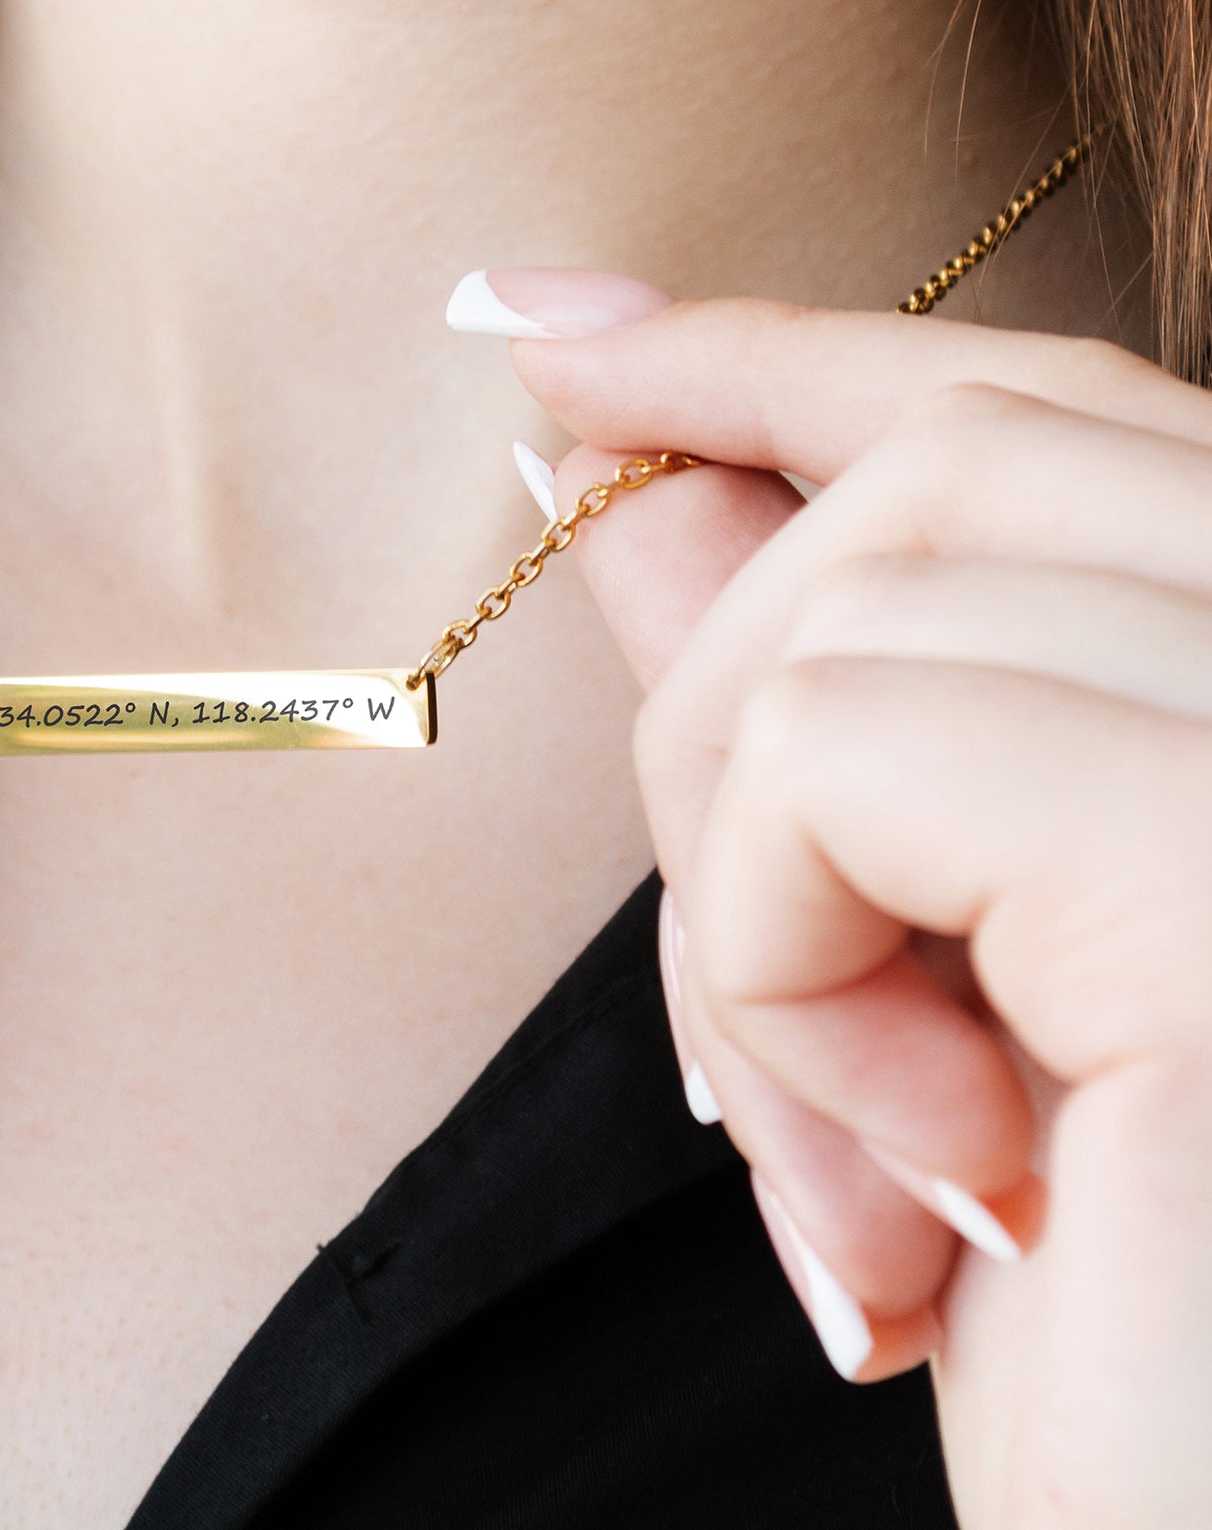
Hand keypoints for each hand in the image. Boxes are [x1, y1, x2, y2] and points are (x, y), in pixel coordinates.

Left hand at [462, 273, 1211, 1527]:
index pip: (1039, 413)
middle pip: (941, 468)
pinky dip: (778, 959)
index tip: (552, 328)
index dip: (773, 347)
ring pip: (861, 600)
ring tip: (855, 1154)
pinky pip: (847, 744)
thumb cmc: (1140, 1364)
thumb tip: (625, 479)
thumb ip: (810, 694)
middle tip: (747, 1006)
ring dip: (758, 892)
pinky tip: (904, 1185)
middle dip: (739, 706)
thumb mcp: (925, 986)